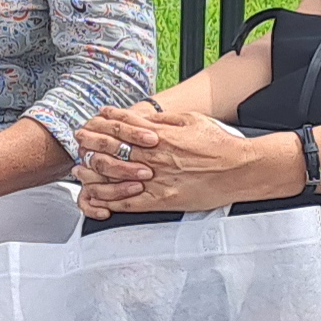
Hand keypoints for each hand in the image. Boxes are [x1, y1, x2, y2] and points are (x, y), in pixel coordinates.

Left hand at [74, 102, 288, 218]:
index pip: (122, 126)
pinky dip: (110, 200)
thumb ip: (161, 120)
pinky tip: (98, 198)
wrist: (241, 169)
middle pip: (112, 148)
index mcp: (160, 134)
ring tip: (80, 169)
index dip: (102, 123)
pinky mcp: (163, 201)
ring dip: (94, 172)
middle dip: (91, 143)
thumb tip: (139, 116)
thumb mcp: (189, 120)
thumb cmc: (219, 144)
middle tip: (78, 141)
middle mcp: (155, 156)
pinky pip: (129, 203)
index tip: (92, 122)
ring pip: (115, 176)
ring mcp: (157, 180)